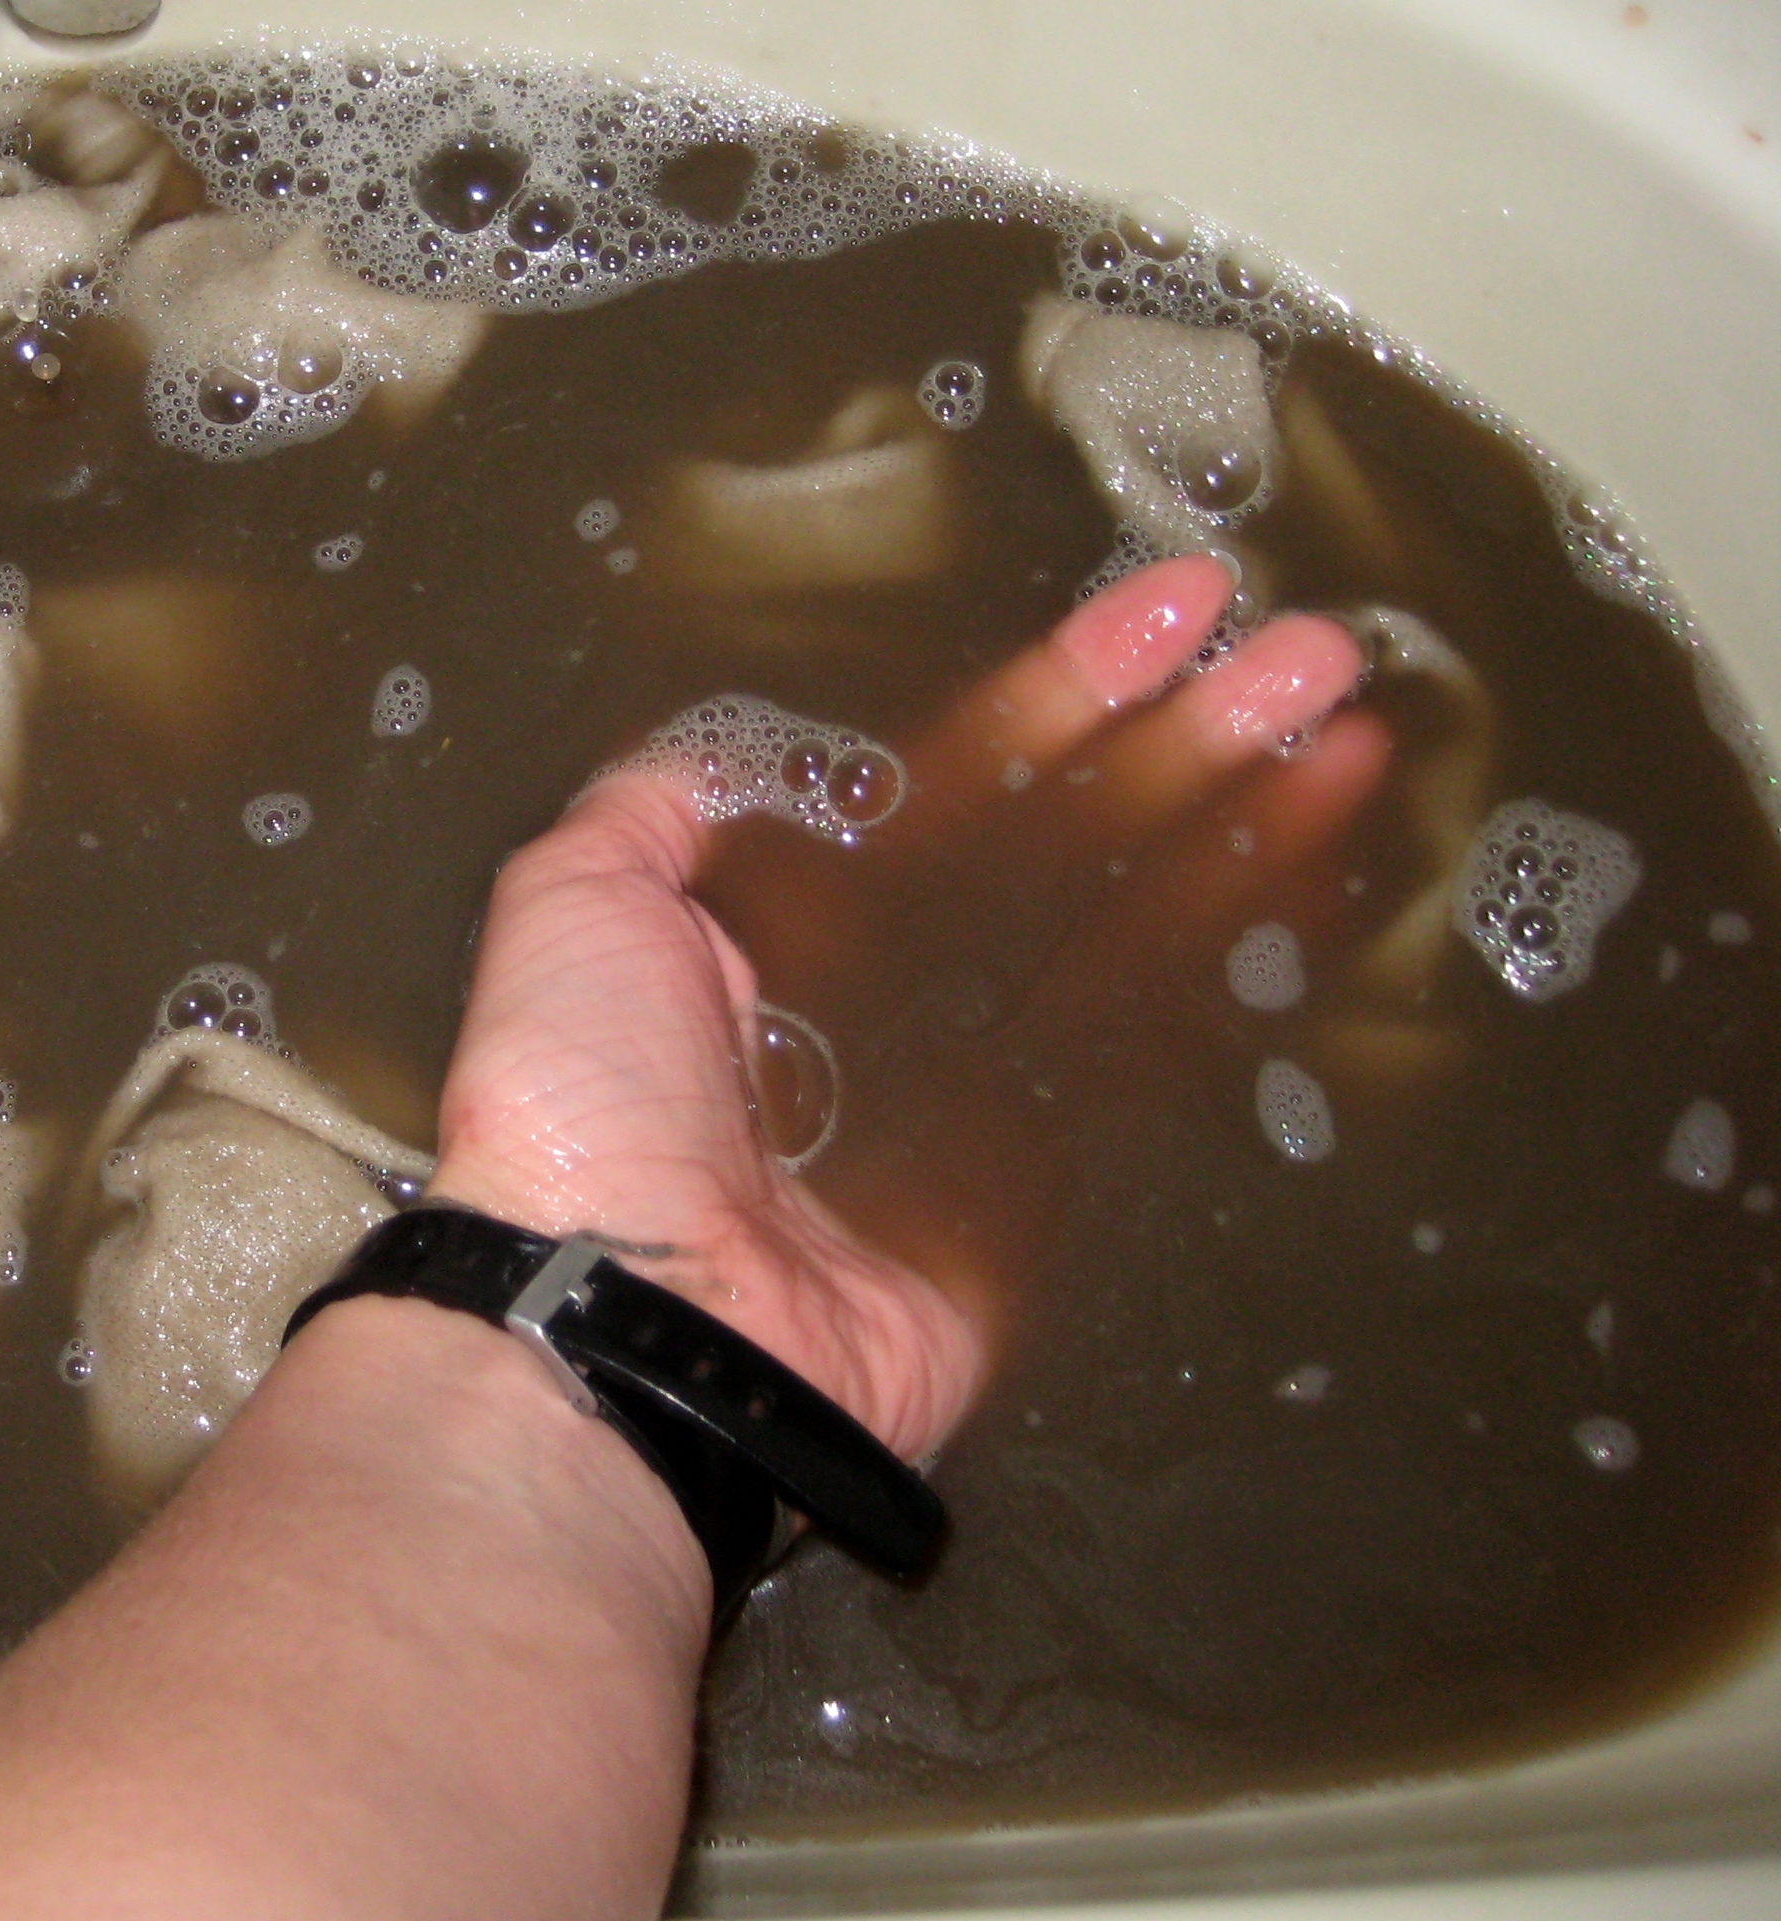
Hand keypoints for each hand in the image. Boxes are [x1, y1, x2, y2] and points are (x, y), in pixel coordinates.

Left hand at [425, 556, 1382, 1462]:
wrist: (628, 1308)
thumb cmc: (580, 1102)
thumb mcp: (570, 903)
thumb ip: (653, 812)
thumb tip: (722, 751)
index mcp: (791, 918)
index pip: (960, 776)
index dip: (1063, 694)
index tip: (1167, 613)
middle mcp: (894, 990)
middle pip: (1075, 836)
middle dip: (1190, 738)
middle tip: (1308, 652)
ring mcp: (977, 1084)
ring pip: (1137, 926)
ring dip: (1245, 824)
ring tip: (1350, 728)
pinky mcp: (1040, 1182)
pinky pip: (1155, 1053)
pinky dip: (1240, 962)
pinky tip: (1319, 870)